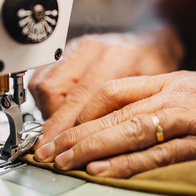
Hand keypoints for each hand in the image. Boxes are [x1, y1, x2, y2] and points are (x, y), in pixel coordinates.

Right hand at [29, 29, 182, 149]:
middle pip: (53, 89)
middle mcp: (91, 49)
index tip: (60, 150)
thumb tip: (95, 148)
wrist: (150, 44)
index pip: (79, 97)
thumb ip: (122, 116)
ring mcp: (75, 47)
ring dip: (46, 110)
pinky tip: (56, 112)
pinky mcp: (65, 50)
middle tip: (50, 148)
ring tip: (58, 129)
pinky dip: (44, 98)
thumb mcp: (150, 93)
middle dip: (51, 124)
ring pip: (42, 83)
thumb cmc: (154, 70)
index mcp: (115, 57)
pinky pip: (41, 76)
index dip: (65, 128)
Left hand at [34, 71, 195, 177]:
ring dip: (91, 147)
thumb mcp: (190, 88)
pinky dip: (128, 163)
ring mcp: (188, 119)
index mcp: (167, 81)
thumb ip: (155, 100)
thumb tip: (117, 119)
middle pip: (112, 111)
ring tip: (64, 161)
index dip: (81, 109)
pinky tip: (104, 170)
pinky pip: (159, 154)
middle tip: (49, 149)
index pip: (112, 89)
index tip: (61, 127)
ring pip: (129, 130)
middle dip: (75, 131)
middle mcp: (172, 95)